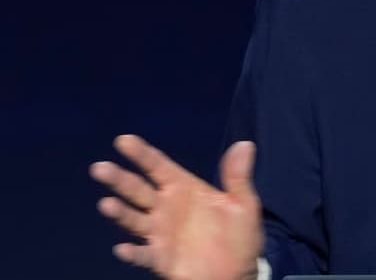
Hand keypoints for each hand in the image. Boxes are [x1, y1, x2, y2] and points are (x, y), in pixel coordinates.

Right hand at [90, 135, 263, 279]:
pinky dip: (133, 252)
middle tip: (100, 168)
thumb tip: (245, 144)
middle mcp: (166, 208)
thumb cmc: (239, 236)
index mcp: (184, 189)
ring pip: (134, 219)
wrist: (238, 273)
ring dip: (120, 212)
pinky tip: (122, 248)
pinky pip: (144, 255)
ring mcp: (160, 233)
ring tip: (107, 205)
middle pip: (138, 190)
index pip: (158, 166)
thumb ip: (238, 177)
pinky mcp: (161, 259)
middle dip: (119, 179)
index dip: (141, 153)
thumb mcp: (244, 204)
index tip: (123, 140)